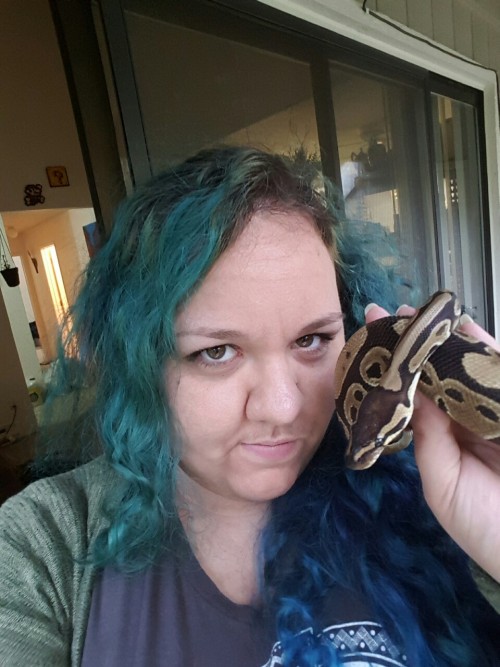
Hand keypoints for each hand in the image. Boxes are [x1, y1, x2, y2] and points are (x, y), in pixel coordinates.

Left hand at [365, 303, 499, 582]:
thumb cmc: (483, 525)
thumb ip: (428, 438)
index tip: (372, 341)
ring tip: (420, 314)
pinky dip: (485, 350)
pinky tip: (464, 328)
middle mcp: (464, 418)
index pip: (415, 395)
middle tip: (391, 314)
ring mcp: (491, 411)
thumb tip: (409, 391)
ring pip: (468, 367)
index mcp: (442, 437)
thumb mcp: (442, 484)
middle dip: (417, 344)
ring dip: (446, 339)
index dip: (396, 369)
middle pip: (438, 374)